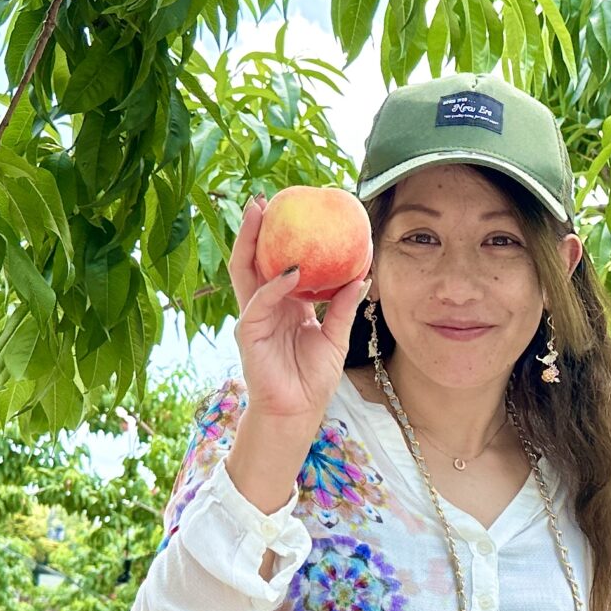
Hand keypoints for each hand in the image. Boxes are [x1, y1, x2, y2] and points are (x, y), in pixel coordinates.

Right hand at [229, 197, 369, 428]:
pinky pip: (259, 301)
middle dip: (256, 228)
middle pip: (256, 258)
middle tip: (264, 199)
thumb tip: (364, 274)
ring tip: (258, 213)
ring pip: (246, 271)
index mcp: (286, 302)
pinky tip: (290, 271)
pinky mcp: (248, 332)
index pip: (279, 262)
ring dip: (251, 242)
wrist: (298, 411)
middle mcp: (267, 304)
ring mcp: (254, 315)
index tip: (292, 210)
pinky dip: (274, 285)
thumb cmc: (313, 377)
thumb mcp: (336, 336)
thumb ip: (345, 305)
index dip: (281, 237)